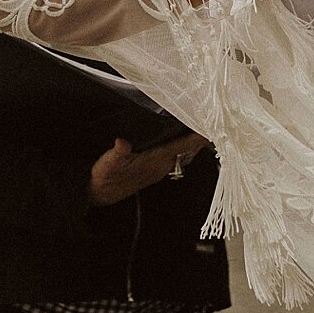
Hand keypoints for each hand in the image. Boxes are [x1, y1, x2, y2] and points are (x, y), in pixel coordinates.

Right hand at [87, 133, 209, 206]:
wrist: (101, 195)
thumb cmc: (105, 177)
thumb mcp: (107, 163)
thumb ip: (117, 153)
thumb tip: (122, 143)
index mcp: (154, 160)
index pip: (182, 146)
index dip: (197, 136)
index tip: (211, 125)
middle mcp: (162, 165)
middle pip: (189, 149)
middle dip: (200, 135)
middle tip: (212, 117)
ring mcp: (161, 168)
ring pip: (184, 152)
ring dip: (193, 141)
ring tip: (202, 123)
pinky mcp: (157, 169)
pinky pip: (177, 155)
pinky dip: (184, 145)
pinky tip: (184, 137)